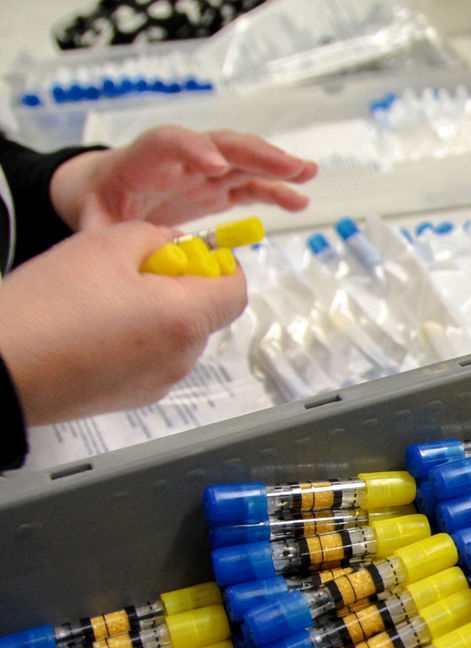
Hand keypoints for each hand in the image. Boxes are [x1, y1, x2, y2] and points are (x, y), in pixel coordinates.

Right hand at [0, 222, 247, 424]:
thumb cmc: (45, 310)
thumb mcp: (104, 245)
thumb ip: (156, 237)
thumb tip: (177, 244)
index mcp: (185, 321)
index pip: (236, 291)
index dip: (220, 266)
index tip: (195, 253)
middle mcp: (181, 359)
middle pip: (204, 313)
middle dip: (178, 286)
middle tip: (132, 267)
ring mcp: (157, 383)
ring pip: (175, 336)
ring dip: (153, 312)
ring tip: (100, 298)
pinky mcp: (131, 397)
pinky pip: (149, 359)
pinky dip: (134, 339)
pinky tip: (91, 326)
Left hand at [49, 124, 317, 231]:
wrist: (106, 191)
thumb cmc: (100, 201)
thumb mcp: (93, 219)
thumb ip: (102, 231)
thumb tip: (108, 248)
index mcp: (147, 160)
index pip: (171, 143)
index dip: (194, 150)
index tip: (216, 167)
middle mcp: (182, 159)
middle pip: (221, 144)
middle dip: (255, 154)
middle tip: (288, 167)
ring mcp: (205, 171)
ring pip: (244, 160)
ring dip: (276, 165)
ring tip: (307, 173)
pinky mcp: (219, 187)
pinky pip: (251, 185)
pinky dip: (275, 191)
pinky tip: (300, 201)